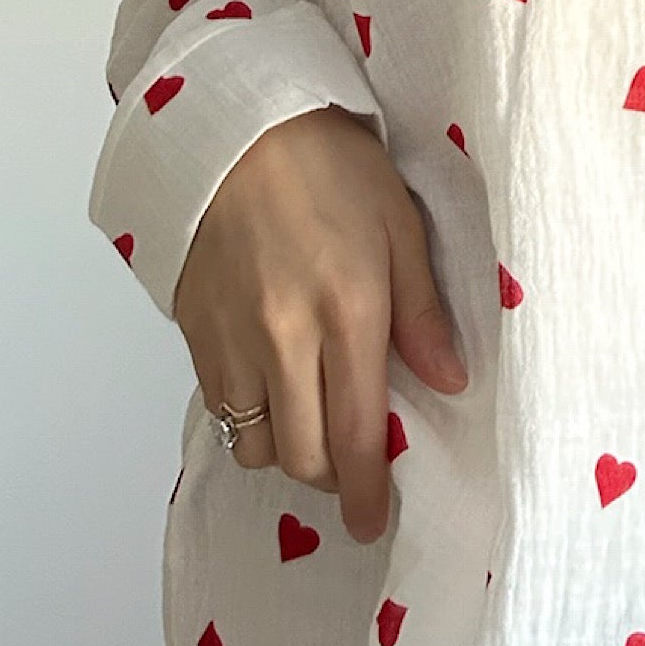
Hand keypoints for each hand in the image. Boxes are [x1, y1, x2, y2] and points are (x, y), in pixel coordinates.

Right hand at [173, 105, 467, 545]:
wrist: (236, 126)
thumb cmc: (330, 164)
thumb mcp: (401, 225)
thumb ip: (423, 311)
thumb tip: (450, 382)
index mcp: (347, 313)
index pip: (355, 435)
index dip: (366, 491)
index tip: (375, 519)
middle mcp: (284, 339)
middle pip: (302, 457)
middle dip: (332, 478)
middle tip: (356, 467)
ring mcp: (232, 340)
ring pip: (255, 442)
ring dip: (289, 449)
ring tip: (315, 420)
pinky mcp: (194, 331)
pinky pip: (220, 405)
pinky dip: (249, 415)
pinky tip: (275, 387)